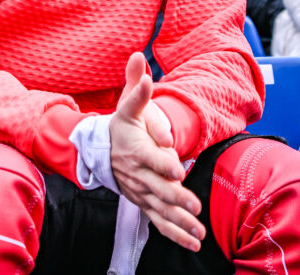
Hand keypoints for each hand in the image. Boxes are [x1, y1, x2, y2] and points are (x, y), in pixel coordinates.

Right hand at [110, 53, 204, 251]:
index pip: (148, 157)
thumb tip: (139, 56)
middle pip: (156, 186)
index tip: (177, 168)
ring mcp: (140, 190)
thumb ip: (135, 84)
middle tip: (194, 205)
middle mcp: (137, 173)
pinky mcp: (144, 202)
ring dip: (179, 221)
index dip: (163, 162)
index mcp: (135, 148)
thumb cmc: (121, 126)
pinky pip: (159, 220)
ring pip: (160, 208)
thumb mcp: (127, 103)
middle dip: (176, 197)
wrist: (101, 152)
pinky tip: (194, 242)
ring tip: (198, 231)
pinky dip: (175, 233)